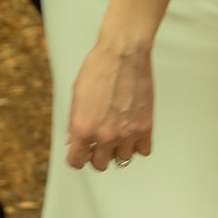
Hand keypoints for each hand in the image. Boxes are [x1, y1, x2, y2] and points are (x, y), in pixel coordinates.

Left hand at [65, 41, 153, 170]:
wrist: (123, 53)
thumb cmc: (99, 67)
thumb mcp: (76, 93)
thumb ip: (73, 121)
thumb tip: (71, 140)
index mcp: (83, 128)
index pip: (76, 162)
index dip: (77, 158)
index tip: (80, 153)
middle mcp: (105, 135)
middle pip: (100, 165)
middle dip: (96, 154)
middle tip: (98, 142)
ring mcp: (127, 133)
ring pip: (122, 159)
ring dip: (118, 149)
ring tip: (117, 132)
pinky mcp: (145, 127)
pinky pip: (143, 151)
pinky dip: (138, 145)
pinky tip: (132, 131)